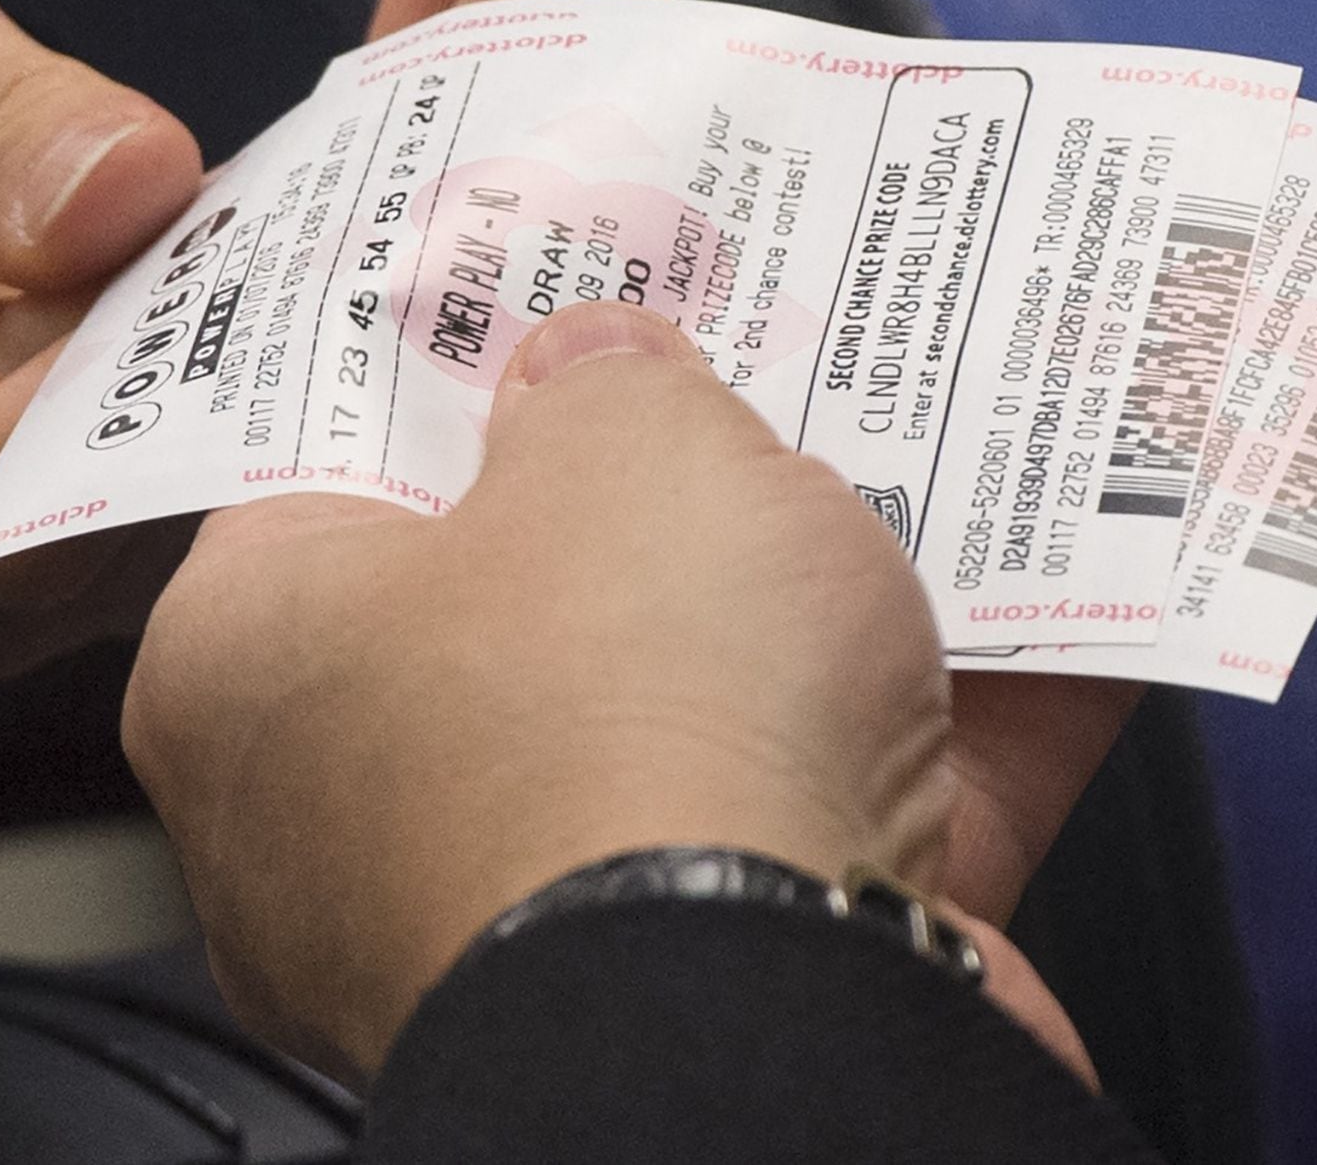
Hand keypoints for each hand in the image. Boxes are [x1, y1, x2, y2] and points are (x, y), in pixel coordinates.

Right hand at [0, 0, 683, 676]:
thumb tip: (128, 202)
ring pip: (200, 449)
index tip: (417, 222)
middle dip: (383, 256)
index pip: (26, 492)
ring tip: (530, 4)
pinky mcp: (10, 497)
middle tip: (564, 20)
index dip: (227, 383)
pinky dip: (303, 267)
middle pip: (164, 471)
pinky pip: (177, 414)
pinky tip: (426, 98)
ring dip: (378, 240)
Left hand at [125, 302, 1109, 1083]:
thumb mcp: (619, 448)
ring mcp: (540, 908)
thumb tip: (603, 366)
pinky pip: (838, 815)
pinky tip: (1059, 600)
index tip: (533, 279)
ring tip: (929, 439)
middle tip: (741, 340)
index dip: (446, 356)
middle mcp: (366, 807)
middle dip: (655, 472)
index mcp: (258, 660)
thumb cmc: (617, 737)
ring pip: (701, 701)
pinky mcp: (716, 981)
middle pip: (526, 585)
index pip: (326, 462)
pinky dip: (949, 722)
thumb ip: (606, 379)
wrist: (776, 1037)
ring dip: (821, 591)